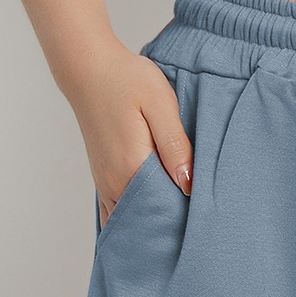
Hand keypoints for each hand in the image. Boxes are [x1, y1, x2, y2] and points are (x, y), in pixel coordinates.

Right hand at [62, 39, 192, 228]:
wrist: (90, 68)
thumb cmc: (127, 81)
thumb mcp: (160, 105)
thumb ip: (176, 146)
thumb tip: (189, 185)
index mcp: (132, 167)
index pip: (165, 209)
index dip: (186, 217)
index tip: (206, 218)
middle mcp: (115, 182)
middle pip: (149, 220)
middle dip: (172, 226)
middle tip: (197, 228)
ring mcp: (105, 184)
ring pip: (132, 221)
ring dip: (153, 225)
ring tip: (178, 227)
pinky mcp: (103, 179)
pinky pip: (116, 214)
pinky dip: (134, 221)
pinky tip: (152, 222)